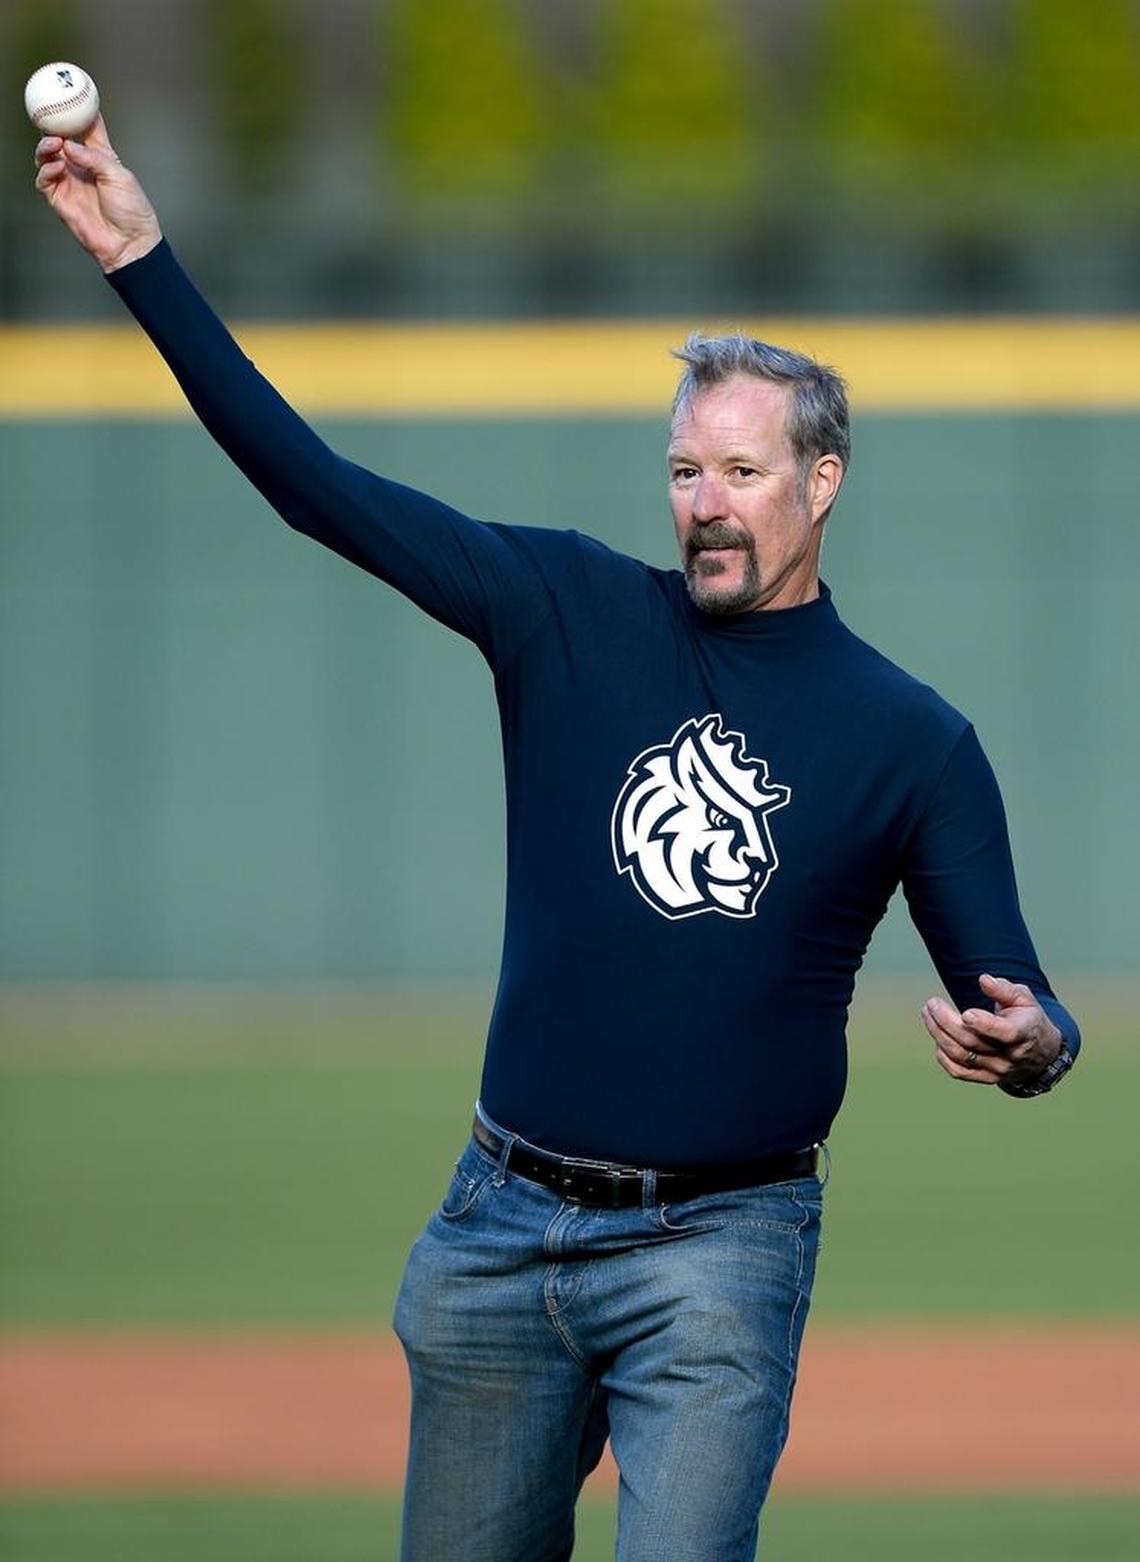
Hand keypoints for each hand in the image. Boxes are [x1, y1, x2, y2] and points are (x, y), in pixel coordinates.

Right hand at [33, 113, 160, 273]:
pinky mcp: (60, 199)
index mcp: (101, 157)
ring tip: (54, 143)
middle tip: (52, 118)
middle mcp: (82, 167)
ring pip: (47, 157)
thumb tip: (68, 144)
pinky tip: (56, 165)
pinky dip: (46, 170)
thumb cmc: (132, 210)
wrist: (130, 243)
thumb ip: (93, 157)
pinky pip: (44, 180)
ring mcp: (70, 182)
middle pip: (60, 139)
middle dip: (54, 126)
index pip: (88, 129)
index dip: (81, 111)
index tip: (75, 93)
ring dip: (47, 146)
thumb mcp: (119, 175)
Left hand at [921, 973, 1062, 1089]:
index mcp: (1023, 1033)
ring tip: (927, 1013)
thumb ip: (1004, 989)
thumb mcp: (1024, 999)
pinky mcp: (987, 1078)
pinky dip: (943, 1057)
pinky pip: (959, 1072)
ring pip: (962, 1056)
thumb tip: (983, 980)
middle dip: (947, 1022)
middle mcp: (1010, 1055)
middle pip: (973, 1042)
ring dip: (939, 1034)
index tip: (965, 1013)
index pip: (1005, 1033)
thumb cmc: (1028, 1018)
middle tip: (931, 1003)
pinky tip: (937, 1038)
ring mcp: (997, 1069)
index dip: (984, 1025)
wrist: (1041, 1053)